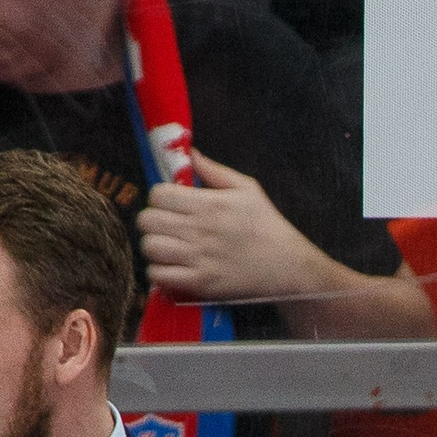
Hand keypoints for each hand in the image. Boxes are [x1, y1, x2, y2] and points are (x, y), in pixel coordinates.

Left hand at [137, 152, 334, 307]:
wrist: (288, 266)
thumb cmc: (267, 225)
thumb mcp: (247, 188)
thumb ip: (213, 170)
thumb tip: (189, 153)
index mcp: (210, 203)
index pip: (158, 194)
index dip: (159, 198)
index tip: (169, 205)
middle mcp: (200, 230)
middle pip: (148, 220)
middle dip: (152, 221)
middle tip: (164, 226)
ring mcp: (199, 259)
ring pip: (150, 248)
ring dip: (153, 246)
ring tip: (166, 247)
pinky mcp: (200, 283)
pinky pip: (159, 276)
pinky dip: (158, 272)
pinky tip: (171, 267)